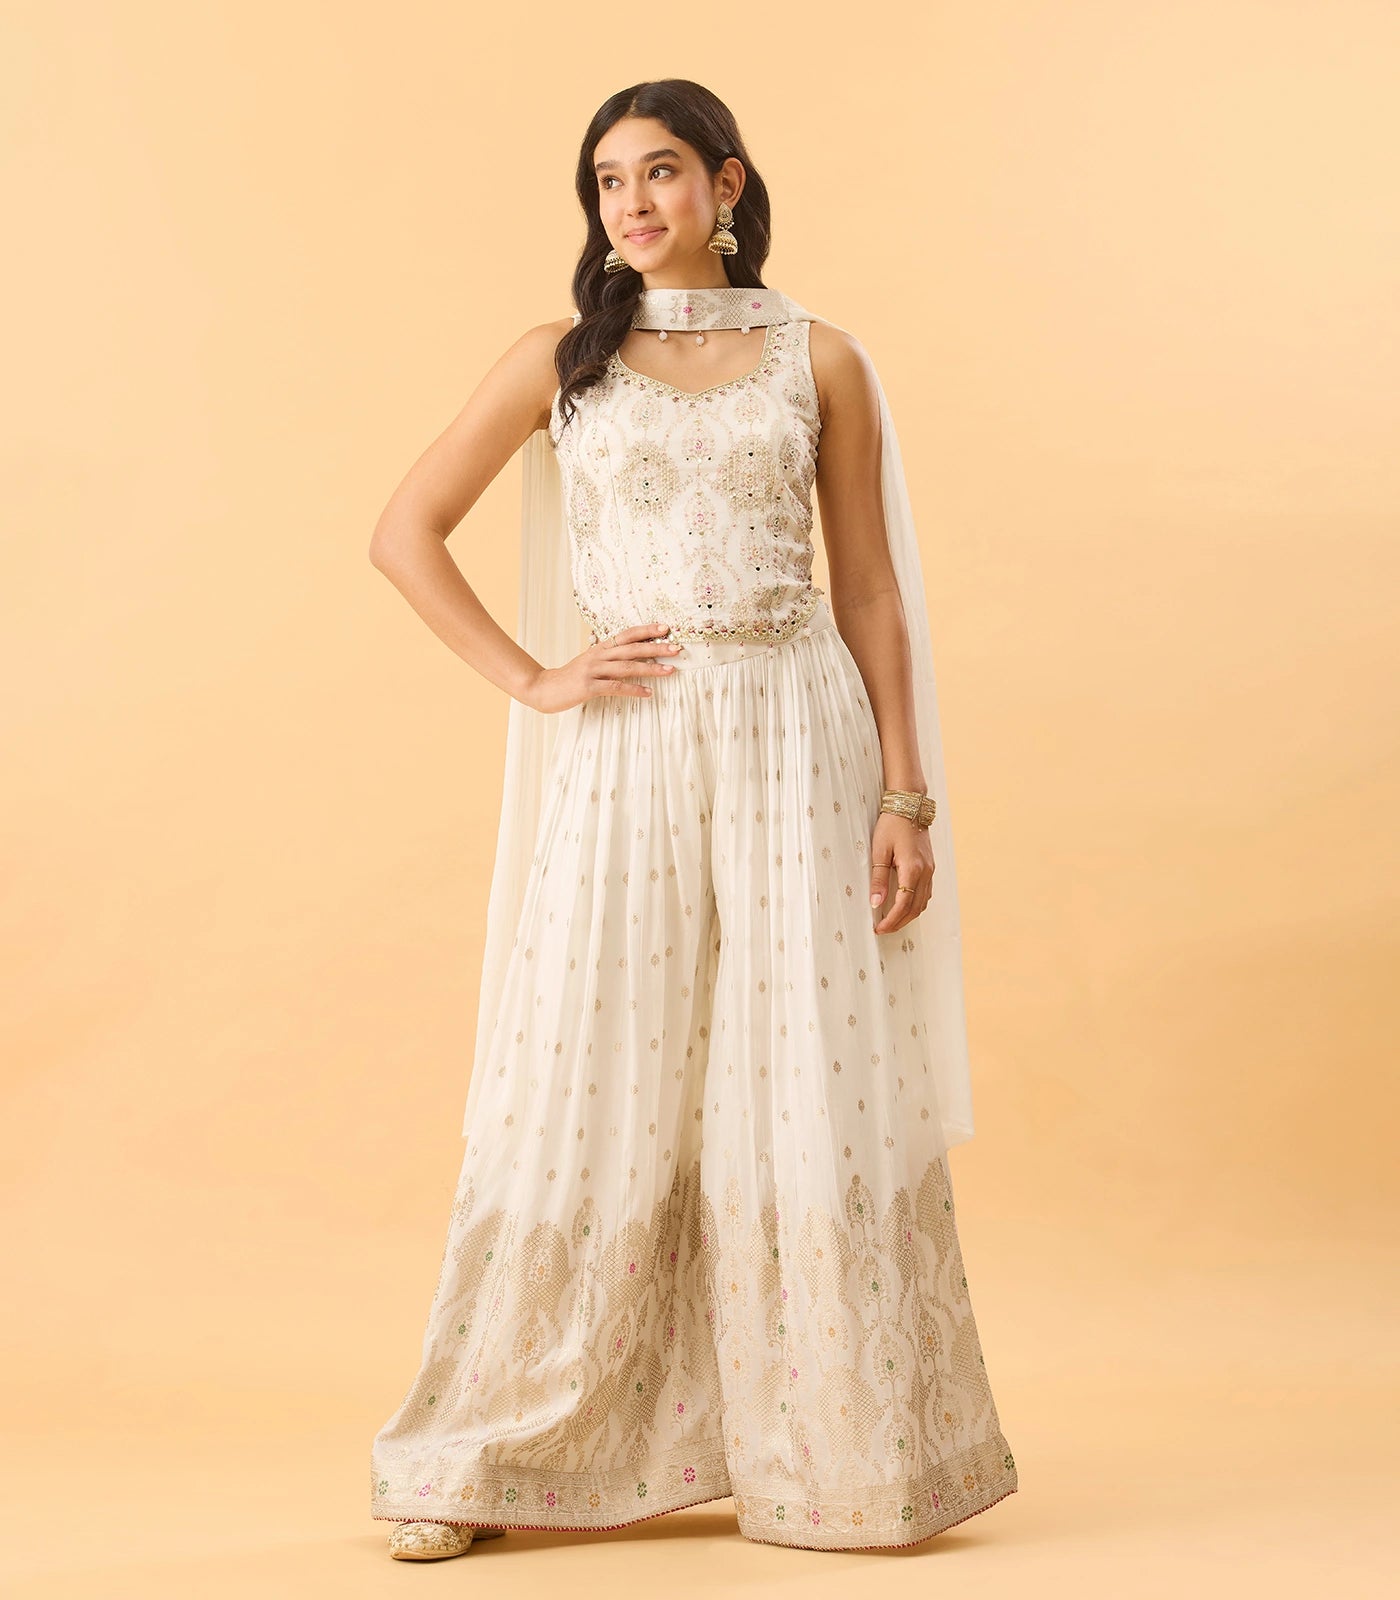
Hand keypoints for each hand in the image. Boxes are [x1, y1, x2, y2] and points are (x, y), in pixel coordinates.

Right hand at [525, 620, 682, 713]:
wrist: (544, 688)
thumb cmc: (570, 678)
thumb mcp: (589, 662)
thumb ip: (608, 658)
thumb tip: (631, 655)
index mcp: (600, 648)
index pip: (627, 635)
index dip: (646, 630)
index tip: (666, 628)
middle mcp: (598, 655)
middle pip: (631, 648)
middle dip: (656, 648)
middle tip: (677, 649)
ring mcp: (593, 670)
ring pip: (627, 667)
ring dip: (651, 669)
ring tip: (670, 671)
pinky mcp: (589, 686)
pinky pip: (616, 687)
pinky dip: (634, 689)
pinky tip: (648, 693)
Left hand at [869, 811, 934, 932]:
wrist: (909, 806)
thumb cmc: (892, 825)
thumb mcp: (879, 851)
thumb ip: (878, 878)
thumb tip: (875, 903)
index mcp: (912, 869)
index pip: (903, 904)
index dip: (892, 920)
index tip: (879, 928)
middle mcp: (926, 872)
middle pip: (915, 908)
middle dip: (899, 922)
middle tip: (883, 929)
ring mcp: (931, 870)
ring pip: (923, 902)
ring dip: (908, 915)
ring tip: (891, 921)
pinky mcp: (930, 866)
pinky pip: (926, 893)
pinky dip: (916, 904)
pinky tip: (904, 906)